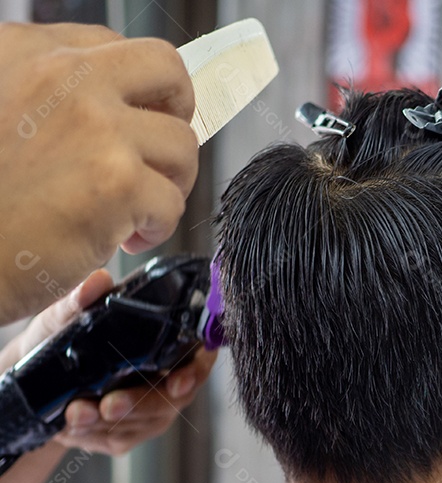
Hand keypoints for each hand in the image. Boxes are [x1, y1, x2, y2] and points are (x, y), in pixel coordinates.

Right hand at [0, 22, 197, 323]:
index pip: (115, 49)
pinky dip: (155, 229)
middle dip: (177, 116)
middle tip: (159, 157)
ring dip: (169, 183)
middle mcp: (62, 77)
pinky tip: (121, 239)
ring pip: (182, 145)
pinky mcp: (117, 183)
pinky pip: (172, 202)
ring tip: (132, 210)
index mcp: (24, 52)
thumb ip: (49, 99)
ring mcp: (95, 127)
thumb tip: (118, 107)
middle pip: (167, 72)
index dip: (138, 94)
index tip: (133, 126)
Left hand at [0, 269, 215, 455]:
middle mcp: (166, 377)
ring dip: (111, 422)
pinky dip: (95, 434)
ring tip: (75, 414)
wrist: (35, 377)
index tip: (177, 382)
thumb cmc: (57, 338)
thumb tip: (97, 281)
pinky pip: (122, 438)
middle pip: (172, 398)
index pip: (198, 357)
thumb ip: (80, 300)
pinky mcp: (131, 433)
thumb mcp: (63, 316)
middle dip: (141, 404)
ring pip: (146, 422)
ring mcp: (152, 408)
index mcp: (164, 342)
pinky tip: (73, 426)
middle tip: (109, 405)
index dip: (195, 371)